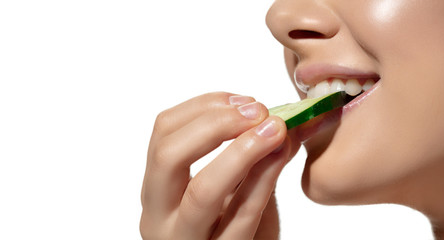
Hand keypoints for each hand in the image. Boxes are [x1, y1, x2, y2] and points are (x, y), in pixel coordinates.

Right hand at [140, 92, 298, 239]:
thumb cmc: (235, 227)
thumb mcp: (236, 187)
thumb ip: (253, 154)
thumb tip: (282, 117)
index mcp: (157, 189)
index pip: (163, 132)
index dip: (204, 107)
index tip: (244, 101)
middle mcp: (158, 216)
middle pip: (168, 156)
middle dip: (215, 124)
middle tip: (257, 112)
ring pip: (203, 191)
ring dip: (243, 151)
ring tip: (275, 131)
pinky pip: (241, 216)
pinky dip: (264, 180)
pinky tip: (281, 157)